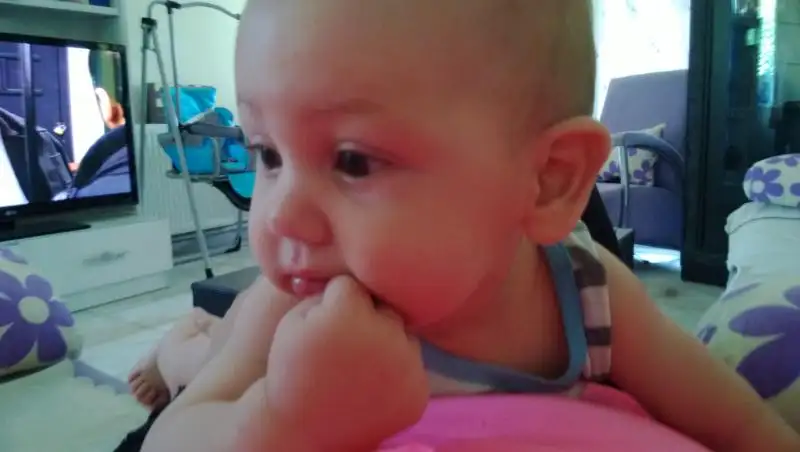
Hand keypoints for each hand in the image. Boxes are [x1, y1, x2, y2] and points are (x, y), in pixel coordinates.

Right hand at [266, 275, 428, 450]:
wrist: (300, 426)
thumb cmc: (291, 367)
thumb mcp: (295, 318)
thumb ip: (326, 289)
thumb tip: (353, 270)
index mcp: (349, 312)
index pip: (353, 285)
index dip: (335, 301)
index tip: (324, 322)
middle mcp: (385, 334)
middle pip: (385, 307)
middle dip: (369, 317)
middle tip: (346, 343)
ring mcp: (407, 366)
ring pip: (404, 335)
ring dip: (388, 342)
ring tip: (359, 365)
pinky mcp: (418, 393)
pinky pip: (414, 367)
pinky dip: (399, 372)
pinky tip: (372, 384)